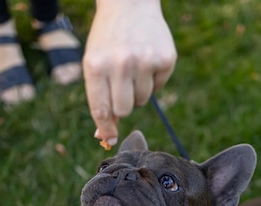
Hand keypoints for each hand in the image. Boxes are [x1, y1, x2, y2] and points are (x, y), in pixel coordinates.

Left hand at [83, 0, 176, 146]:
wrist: (129, 4)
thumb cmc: (107, 41)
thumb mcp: (95, 65)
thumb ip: (98, 98)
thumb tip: (104, 136)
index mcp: (96, 66)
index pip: (101, 109)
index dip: (106, 128)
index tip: (109, 138)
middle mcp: (120, 63)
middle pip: (124, 110)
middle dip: (123, 105)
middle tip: (121, 87)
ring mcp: (145, 60)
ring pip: (142, 100)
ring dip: (137, 91)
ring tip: (133, 68)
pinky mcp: (165, 59)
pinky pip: (158, 87)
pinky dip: (152, 79)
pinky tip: (146, 60)